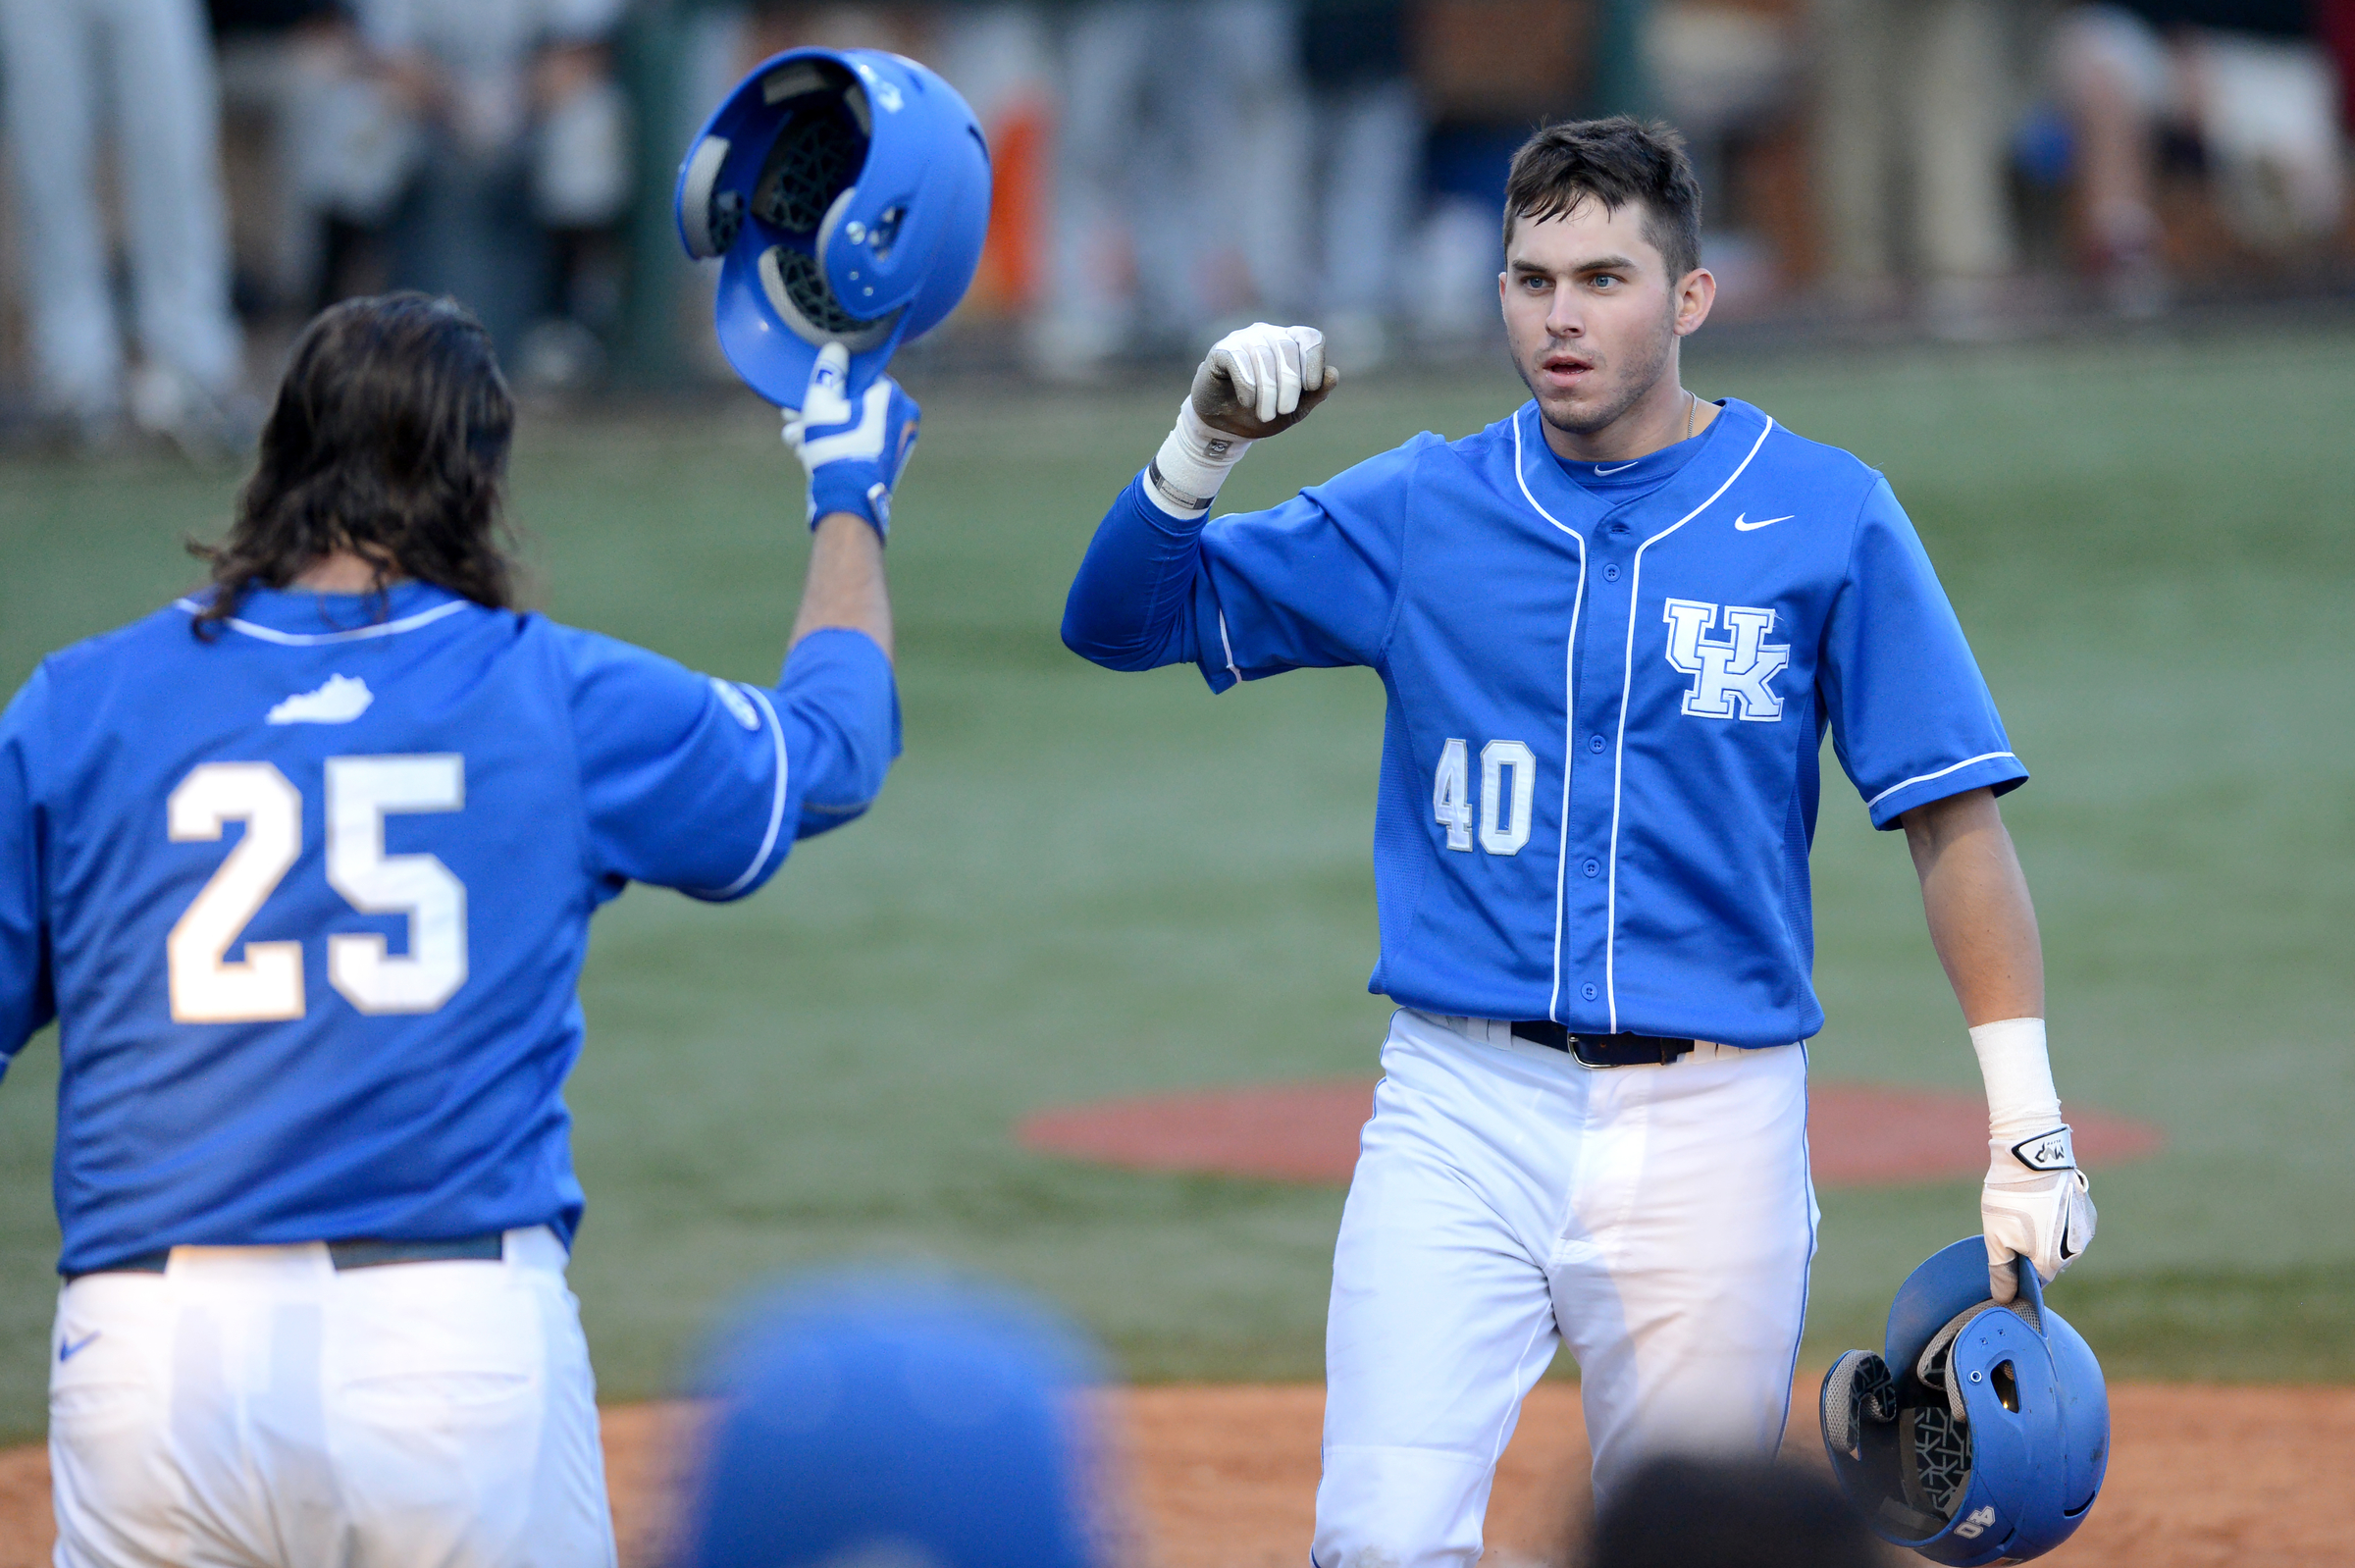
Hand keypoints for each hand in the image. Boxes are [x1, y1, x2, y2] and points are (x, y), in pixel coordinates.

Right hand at [782, 342, 919, 540]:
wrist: (848, 502)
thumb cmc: (835, 448)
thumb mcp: (821, 404)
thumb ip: (828, 373)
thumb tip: (836, 348)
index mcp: (894, 398)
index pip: (859, 376)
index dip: (829, 382)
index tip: (807, 391)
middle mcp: (903, 418)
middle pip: (853, 403)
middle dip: (818, 410)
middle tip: (792, 416)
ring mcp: (898, 443)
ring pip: (853, 425)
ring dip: (821, 430)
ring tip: (796, 440)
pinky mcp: (888, 463)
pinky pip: (860, 443)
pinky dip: (836, 445)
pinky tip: (809, 453)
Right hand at [1189, 322, 1339, 439]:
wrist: (1226, 426)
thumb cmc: (1263, 412)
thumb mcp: (1296, 409)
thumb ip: (1316, 393)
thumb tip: (1333, 374)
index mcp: (1291, 343)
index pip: (1310, 338)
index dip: (1314, 361)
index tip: (1311, 387)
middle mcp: (1268, 334)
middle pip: (1287, 348)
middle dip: (1289, 384)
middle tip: (1284, 410)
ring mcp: (1243, 339)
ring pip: (1263, 356)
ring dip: (1267, 391)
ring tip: (1266, 415)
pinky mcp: (1221, 350)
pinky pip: (1239, 360)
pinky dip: (1247, 385)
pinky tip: (1248, 402)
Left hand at [1981, 1124, 2095, 1301]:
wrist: (2032, 1155)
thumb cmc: (2011, 1199)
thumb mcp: (1995, 1238)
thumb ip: (2001, 1271)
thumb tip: (2004, 1298)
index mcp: (2054, 1262)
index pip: (2036, 1281)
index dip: (2018, 1275)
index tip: (2004, 1262)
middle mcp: (2076, 1250)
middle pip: (2049, 1261)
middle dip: (2030, 1253)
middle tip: (2008, 1231)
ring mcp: (2084, 1227)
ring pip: (2060, 1241)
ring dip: (2043, 1235)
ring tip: (2022, 1213)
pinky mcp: (2085, 1206)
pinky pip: (2067, 1222)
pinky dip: (2053, 1218)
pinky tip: (2037, 1203)